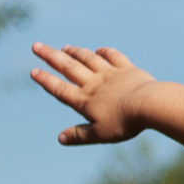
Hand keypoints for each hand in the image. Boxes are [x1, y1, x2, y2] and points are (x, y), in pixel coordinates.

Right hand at [32, 43, 156, 145]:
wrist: (149, 104)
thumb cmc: (124, 122)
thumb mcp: (99, 134)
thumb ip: (79, 135)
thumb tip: (60, 138)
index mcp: (85, 100)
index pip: (60, 89)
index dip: (45, 80)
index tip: (33, 71)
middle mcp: (94, 84)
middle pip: (68, 67)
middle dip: (50, 56)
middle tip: (36, 45)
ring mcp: (111, 74)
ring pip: (88, 59)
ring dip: (75, 52)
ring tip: (64, 47)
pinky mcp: (127, 69)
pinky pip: (114, 57)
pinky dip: (105, 52)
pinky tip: (99, 50)